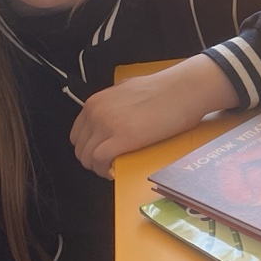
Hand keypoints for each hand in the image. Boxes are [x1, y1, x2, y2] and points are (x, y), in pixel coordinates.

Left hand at [71, 56, 239, 176]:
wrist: (183, 90)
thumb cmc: (164, 89)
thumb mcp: (128, 90)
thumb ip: (114, 104)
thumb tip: (114, 118)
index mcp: (96, 101)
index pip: (77, 134)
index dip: (88, 148)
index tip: (99, 154)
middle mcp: (97, 112)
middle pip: (80, 148)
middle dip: (92, 160)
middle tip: (108, 164)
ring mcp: (108, 125)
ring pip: (87, 157)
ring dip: (98, 167)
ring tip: (113, 169)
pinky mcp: (122, 138)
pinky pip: (100, 161)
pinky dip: (104, 170)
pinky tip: (115, 171)